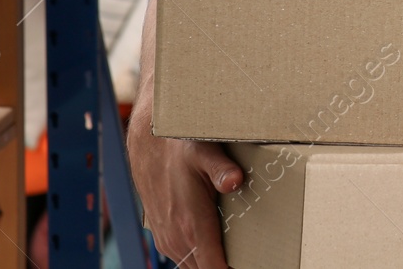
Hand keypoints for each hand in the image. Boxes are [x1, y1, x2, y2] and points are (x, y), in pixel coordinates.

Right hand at [127, 116, 241, 268]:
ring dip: (212, 260)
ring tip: (236, 248)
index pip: (214, 268)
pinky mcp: (164, 236)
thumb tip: (236, 181)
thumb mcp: (205, 153)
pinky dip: (200, 256)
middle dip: (227, 262)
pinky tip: (216, 241)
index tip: (252, 260)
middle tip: (250, 253)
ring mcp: (168, 240)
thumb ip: (222, 169)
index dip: (234, 266)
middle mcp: (177, 239)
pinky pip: (186, 257)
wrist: (150, 145)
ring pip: (194, 265)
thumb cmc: (180, 150)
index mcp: (191, 226)